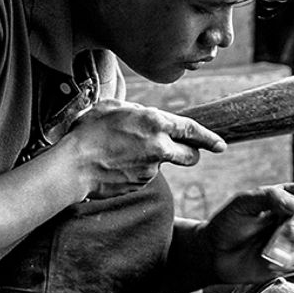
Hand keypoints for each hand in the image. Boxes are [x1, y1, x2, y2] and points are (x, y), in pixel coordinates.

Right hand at [60, 100, 224, 199]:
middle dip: (191, 154)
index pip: (192, 130)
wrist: (73, 166)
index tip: (221, 144)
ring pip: (163, 164)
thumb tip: (144, 115)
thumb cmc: (88, 132)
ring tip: (124, 153)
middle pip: (190, 156)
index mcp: (155, 122)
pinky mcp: (141, 184)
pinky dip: (136, 170)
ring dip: (152, 160)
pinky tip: (117, 164)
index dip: (209, 137)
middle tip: (184, 152)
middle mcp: (159, 146)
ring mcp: (151, 169)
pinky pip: (145, 175)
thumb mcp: (112, 108)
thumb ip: (136, 111)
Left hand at [199, 178, 293, 284]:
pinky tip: (266, 253)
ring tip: (286, 232)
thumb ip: (269, 197)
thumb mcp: (244, 203)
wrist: (213, 253)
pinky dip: (283, 253)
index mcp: (286, 199)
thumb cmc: (228, 224)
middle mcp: (293, 218)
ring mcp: (292, 239)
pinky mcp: (287, 259)